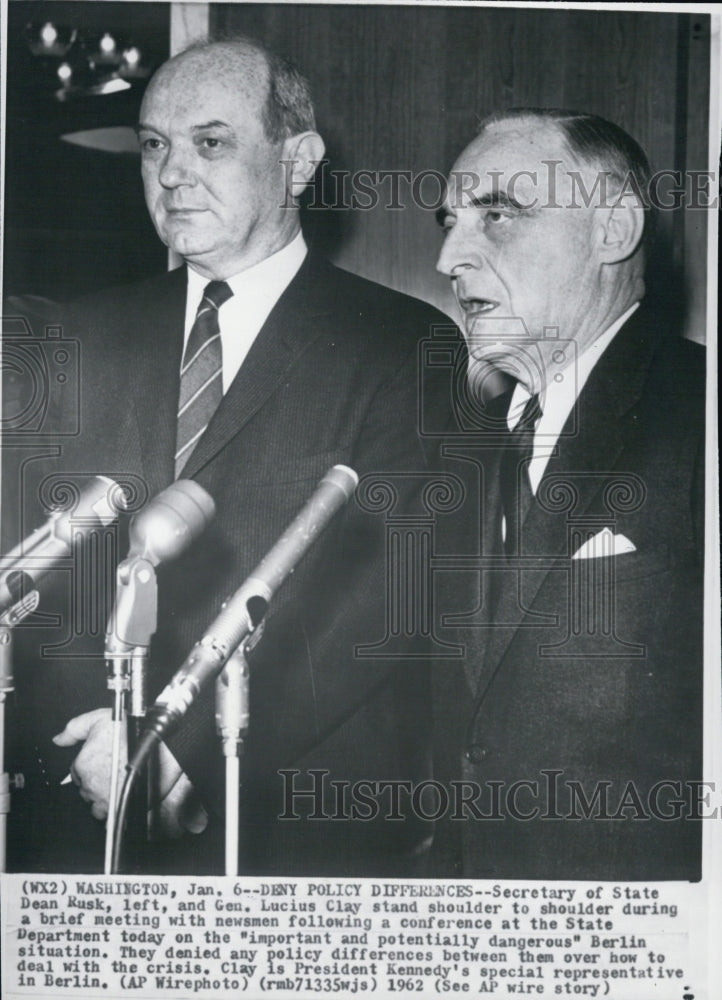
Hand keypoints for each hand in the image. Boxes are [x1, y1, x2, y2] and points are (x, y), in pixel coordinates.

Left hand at [53, 708, 207, 835]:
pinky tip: (122, 796)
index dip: (89, 766)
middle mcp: (90, 785)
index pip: (77, 772)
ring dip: (103, 798)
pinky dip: (114, 809)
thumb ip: (74, 729)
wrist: (161, 745)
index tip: (102, 761)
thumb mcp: (99, 719)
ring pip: (95, 806)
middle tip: (112, 770)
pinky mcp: (119, 809)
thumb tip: (58, 739)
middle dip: (96, 782)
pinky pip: (110, 817)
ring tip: (117, 785)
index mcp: (82, 765)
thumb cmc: (132, 731)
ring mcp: (104, 799)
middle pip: (85, 790)